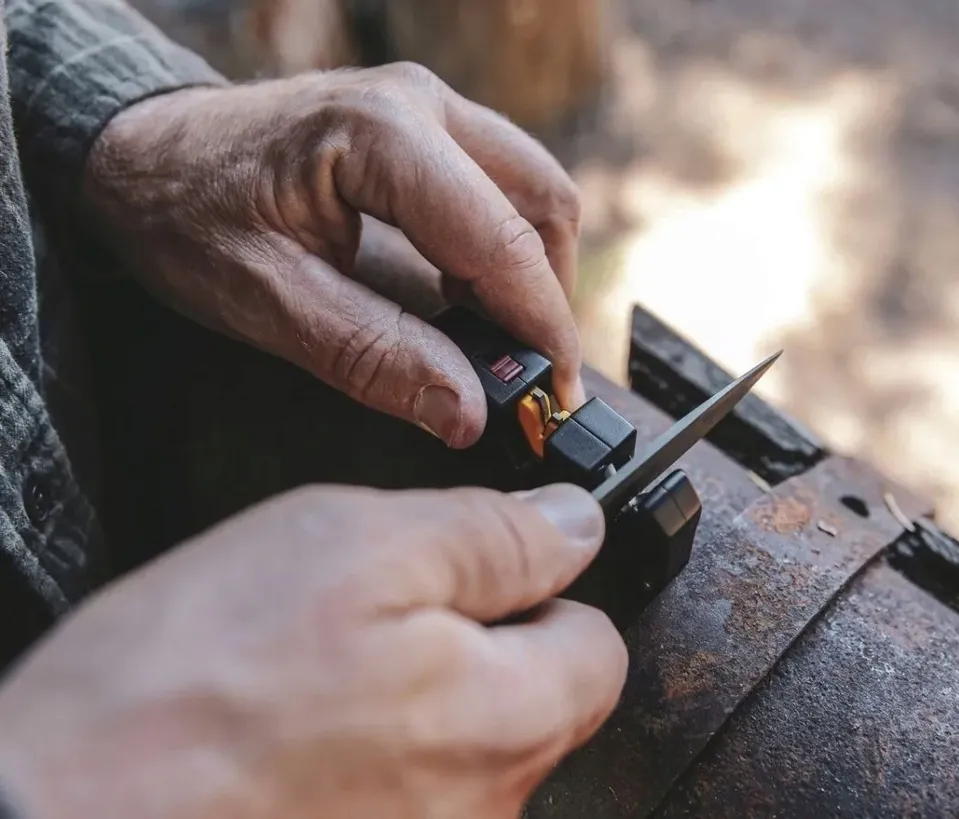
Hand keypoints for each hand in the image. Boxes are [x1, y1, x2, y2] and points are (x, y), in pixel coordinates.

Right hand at [0, 484, 626, 818]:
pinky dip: (365, 756)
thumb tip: (573, 523)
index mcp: (502, 721)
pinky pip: (401, 793)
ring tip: (313, 674)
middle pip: (532, 703)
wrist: (49, 817)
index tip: (486, 569)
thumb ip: (489, 536)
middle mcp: (481, 809)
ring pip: (461, 749)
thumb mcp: (354, 548)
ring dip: (411, 699)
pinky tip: (295, 733)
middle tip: (368, 611)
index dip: (546, 590)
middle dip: (476, 644)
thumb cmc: (189, 688)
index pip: (597, 649)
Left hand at [82, 63, 585, 447]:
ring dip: (528, 269)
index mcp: (383, 138)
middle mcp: (419, 105)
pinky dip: (501, 247)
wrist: (138, 153)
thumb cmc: (184, 214)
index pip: (503, 244)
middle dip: (546, 296)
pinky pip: (498, 184)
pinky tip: (465, 296)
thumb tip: (466, 412)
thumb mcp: (269, 301)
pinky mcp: (421, 124)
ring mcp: (424, 106)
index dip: (543, 328)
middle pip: (543, 203)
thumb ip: (373, 356)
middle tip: (524, 371)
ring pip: (530, 190)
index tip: (556, 396)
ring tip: (492, 337)